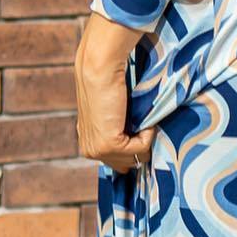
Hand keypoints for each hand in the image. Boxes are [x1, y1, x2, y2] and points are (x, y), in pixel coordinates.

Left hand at [75, 12, 156, 173]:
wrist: (100, 71)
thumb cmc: (108, 87)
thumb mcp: (111, 115)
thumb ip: (117, 130)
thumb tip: (138, 143)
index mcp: (88, 144)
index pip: (116, 162)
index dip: (132, 150)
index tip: (143, 135)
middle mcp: (89, 151)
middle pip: (126, 165)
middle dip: (139, 148)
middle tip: (144, 126)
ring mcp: (98, 151)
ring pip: (135, 158)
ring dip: (144, 139)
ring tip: (142, 120)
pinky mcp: (108, 145)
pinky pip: (140, 148)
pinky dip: (148, 134)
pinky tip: (143, 119)